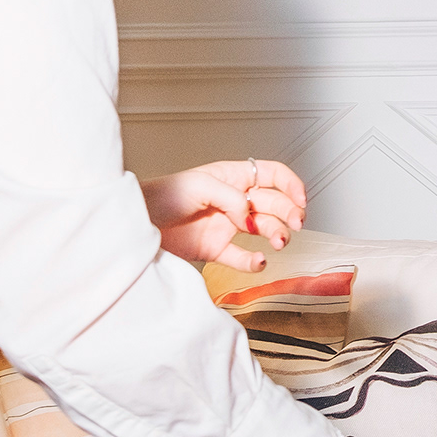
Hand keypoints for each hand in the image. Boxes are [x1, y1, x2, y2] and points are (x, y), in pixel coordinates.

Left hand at [140, 159, 306, 270]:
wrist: (135, 225)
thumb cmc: (160, 197)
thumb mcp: (199, 185)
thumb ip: (231, 197)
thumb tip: (250, 216)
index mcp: (231, 178)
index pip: (271, 175)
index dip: (291, 185)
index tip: (301, 200)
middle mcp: (234, 201)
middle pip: (275, 203)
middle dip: (289, 212)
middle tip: (294, 224)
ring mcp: (228, 226)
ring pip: (265, 229)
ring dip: (277, 234)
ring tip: (277, 243)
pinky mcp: (217, 250)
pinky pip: (243, 257)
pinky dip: (254, 261)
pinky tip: (258, 260)